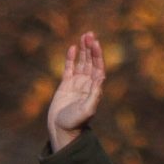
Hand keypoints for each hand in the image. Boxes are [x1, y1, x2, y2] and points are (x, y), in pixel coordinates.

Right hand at [46, 32, 104, 153]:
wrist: (61, 129)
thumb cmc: (75, 122)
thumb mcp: (87, 109)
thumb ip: (95, 94)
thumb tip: (102, 76)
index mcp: (95, 89)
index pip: (98, 68)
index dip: (98, 55)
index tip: (96, 43)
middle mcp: (87, 84)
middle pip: (91, 62)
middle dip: (91, 48)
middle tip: (89, 34)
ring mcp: (76, 83)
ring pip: (81, 62)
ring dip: (83, 50)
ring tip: (84, 36)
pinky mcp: (65, 84)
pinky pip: (69, 68)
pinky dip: (71, 58)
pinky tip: (72, 48)